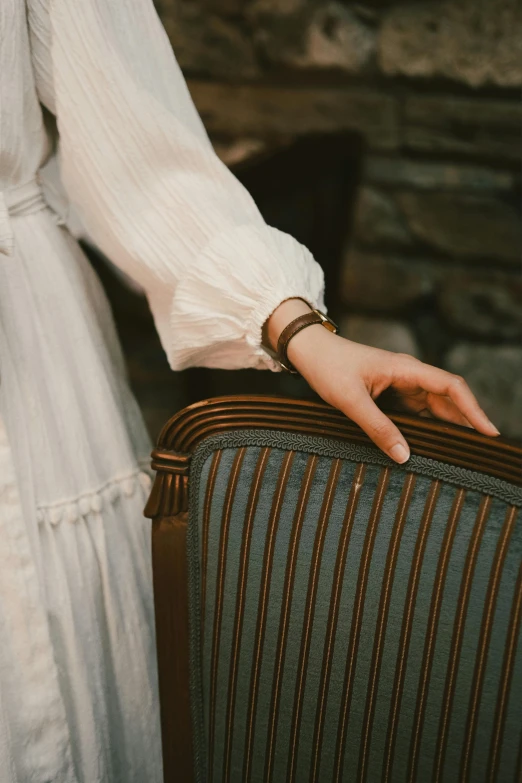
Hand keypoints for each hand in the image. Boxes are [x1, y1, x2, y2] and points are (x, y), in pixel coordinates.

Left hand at [265, 299, 499, 463]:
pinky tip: (430, 445)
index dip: (474, 410)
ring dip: (447, 427)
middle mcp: (409, 376)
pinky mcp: (390, 395)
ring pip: (433, 408)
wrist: (308, 352)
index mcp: (406, 369)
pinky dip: (426, 428)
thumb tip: (404, 455)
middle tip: (480, 452)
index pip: (452, 387)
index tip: (489, 432)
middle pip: (448, 400)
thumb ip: (376, 427)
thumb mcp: (350, 400)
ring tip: (461, 453)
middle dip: (466, 423)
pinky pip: (416, 412)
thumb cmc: (328, 367)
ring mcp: (400, 385)